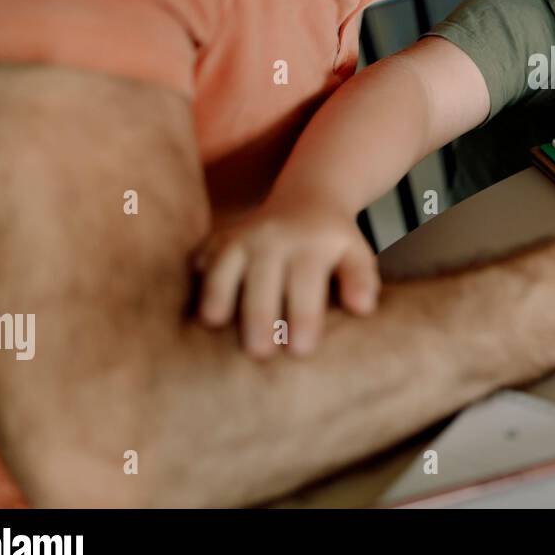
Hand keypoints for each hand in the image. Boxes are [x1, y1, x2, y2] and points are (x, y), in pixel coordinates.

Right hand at [192, 196, 378, 358]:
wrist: (307, 199)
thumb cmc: (334, 243)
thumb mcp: (357, 255)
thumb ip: (361, 280)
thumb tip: (363, 308)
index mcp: (311, 244)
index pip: (306, 283)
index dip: (304, 318)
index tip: (301, 351)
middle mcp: (273, 237)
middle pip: (261, 281)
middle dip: (259, 318)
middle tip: (260, 354)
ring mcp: (240, 237)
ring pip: (222, 267)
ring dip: (217, 296)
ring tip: (214, 327)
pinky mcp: (216, 240)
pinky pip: (201, 260)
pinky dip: (195, 282)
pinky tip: (191, 311)